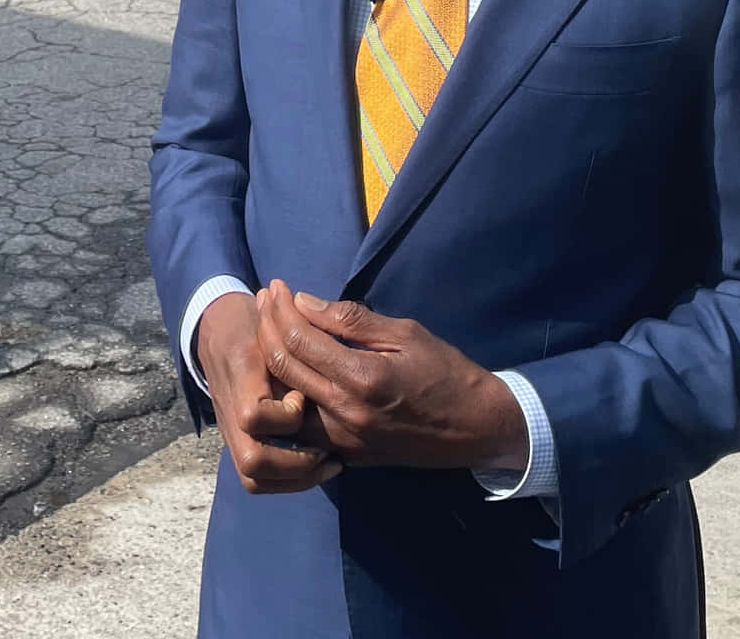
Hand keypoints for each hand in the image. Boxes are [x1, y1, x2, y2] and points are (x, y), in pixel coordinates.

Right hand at [195, 290, 342, 494]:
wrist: (217, 331)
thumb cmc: (255, 322)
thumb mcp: (274, 321)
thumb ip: (297, 345)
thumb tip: (331, 366)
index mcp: (243, 376)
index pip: (252, 415)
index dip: (285, 416)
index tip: (305, 398)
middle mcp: (231, 410)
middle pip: (252, 461)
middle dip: (296, 462)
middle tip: (329, 451)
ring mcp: (230, 429)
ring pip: (252, 477)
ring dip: (294, 478)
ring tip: (330, 463)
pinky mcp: (237, 440)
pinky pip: (255, 479)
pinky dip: (286, 480)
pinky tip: (317, 465)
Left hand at [255, 279, 527, 472]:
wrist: (474, 428)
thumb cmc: (446, 372)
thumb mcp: (407, 334)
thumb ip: (353, 320)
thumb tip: (305, 303)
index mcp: (362, 378)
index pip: (301, 339)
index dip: (282, 309)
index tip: (277, 286)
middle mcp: (344, 413)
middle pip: (284, 367)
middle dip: (268, 327)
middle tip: (264, 300)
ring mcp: (341, 439)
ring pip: (283, 399)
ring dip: (270, 361)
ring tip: (268, 329)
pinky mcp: (344, 454)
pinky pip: (301, 424)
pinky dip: (287, 394)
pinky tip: (286, 369)